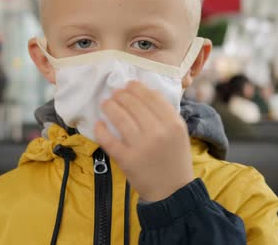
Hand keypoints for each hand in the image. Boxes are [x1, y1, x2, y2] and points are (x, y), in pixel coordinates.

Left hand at [95, 81, 193, 201]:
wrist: (172, 191)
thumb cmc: (174, 159)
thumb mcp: (179, 133)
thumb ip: (165, 113)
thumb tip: (145, 91)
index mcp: (173, 124)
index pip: (151, 97)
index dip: (136, 88)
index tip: (128, 85)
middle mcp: (158, 132)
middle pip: (133, 104)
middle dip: (120, 95)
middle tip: (114, 94)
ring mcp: (141, 146)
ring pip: (120, 118)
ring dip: (109, 107)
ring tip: (105, 103)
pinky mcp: (127, 160)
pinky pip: (109, 140)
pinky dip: (101, 130)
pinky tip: (98, 124)